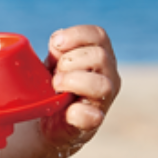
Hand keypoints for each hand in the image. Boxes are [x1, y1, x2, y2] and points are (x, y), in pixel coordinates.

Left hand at [41, 24, 120, 152]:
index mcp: (100, 56)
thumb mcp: (55, 64)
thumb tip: (58, 42)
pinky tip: (66, 110)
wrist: (49, 121)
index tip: (56, 44)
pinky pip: (92, 116)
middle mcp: (108, 75)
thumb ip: (58, 51)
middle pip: (100, 56)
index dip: (77, 36)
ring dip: (72, 82)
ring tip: (56, 87)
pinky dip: (77, 112)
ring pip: (101, 84)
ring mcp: (104, 99)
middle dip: (70, 61)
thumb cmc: (56, 86)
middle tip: (55, 73)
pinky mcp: (93, 122)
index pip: (98, 36)